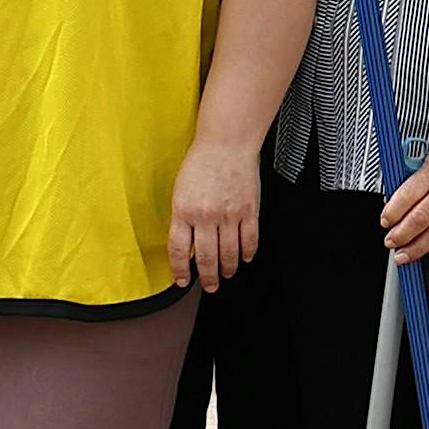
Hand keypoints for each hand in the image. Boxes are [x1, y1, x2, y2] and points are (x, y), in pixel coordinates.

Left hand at [169, 138, 262, 290]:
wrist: (226, 143)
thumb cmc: (202, 161)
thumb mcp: (179, 190)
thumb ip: (182, 217)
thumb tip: (185, 244)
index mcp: (184, 210)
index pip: (179, 251)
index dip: (180, 271)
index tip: (182, 280)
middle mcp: (206, 215)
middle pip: (206, 258)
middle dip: (207, 278)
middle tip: (210, 285)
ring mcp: (229, 215)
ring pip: (229, 254)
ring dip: (228, 269)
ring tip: (227, 274)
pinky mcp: (249, 211)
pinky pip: (250, 240)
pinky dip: (248, 253)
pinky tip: (245, 257)